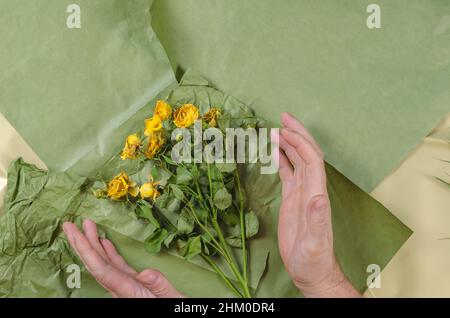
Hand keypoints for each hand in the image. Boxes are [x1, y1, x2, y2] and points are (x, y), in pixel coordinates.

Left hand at [62, 219, 182, 297]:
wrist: (176, 313)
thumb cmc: (175, 308)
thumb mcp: (170, 298)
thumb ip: (159, 285)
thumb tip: (145, 272)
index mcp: (128, 290)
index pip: (101, 269)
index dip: (86, 249)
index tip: (75, 233)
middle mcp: (121, 287)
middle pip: (95, 264)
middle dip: (81, 244)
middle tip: (68, 225)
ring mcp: (125, 285)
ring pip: (103, 263)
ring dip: (93, 243)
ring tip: (86, 226)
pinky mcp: (132, 283)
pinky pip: (115, 266)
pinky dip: (108, 252)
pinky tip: (104, 241)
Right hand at [272, 113, 358, 297]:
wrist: (312, 270)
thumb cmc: (314, 259)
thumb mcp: (316, 242)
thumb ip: (317, 220)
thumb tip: (318, 197)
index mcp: (317, 194)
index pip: (312, 161)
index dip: (300, 143)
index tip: (284, 130)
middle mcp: (312, 189)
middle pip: (307, 153)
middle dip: (297, 133)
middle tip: (283, 116)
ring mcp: (302, 193)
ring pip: (297, 160)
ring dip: (288, 143)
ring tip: (275, 129)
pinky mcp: (293, 199)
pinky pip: (288, 173)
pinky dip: (282, 159)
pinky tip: (274, 151)